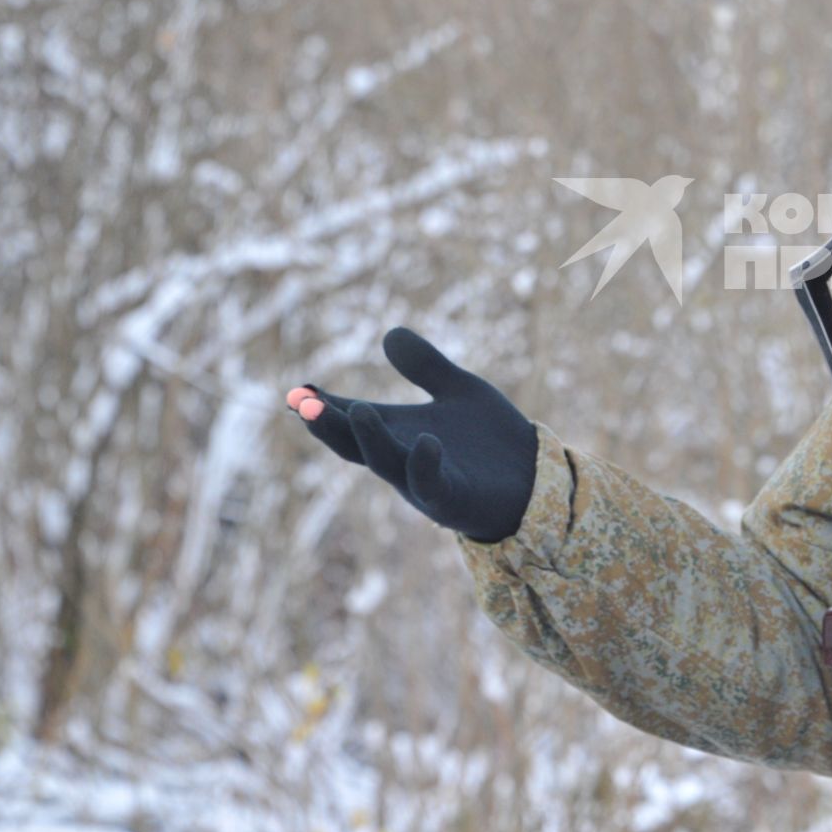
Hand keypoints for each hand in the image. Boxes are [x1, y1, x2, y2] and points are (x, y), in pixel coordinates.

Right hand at [287, 327, 537, 541]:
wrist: (534, 477)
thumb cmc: (490, 439)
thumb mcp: (458, 391)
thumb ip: (425, 366)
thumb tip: (390, 332)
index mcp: (398, 432)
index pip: (351, 417)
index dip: (324, 405)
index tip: (297, 390)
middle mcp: (402, 458)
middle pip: (356, 443)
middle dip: (329, 425)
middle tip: (304, 403)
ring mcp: (424, 481)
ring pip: (388, 463)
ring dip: (371, 439)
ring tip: (358, 410)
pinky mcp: (453, 498)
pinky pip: (432, 485)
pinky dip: (424, 465)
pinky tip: (426, 441)